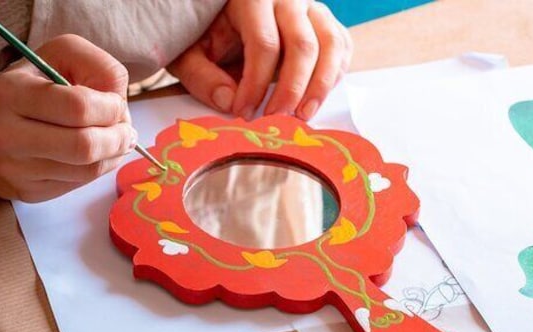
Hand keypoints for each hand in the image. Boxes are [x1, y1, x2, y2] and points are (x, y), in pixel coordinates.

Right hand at [0, 34, 134, 201]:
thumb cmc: (25, 86)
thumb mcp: (56, 57)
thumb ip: (96, 66)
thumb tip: (121, 103)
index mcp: (10, 93)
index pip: (78, 107)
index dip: (111, 108)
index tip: (118, 104)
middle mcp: (5, 135)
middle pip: (84, 147)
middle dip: (118, 137)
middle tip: (126, 130)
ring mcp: (13, 170)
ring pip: (87, 171)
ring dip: (113, 155)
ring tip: (115, 140)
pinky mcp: (25, 193)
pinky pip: (77, 185)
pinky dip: (97, 169)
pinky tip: (94, 154)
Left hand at [168, 0, 351, 121]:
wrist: (229, 17)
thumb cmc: (211, 36)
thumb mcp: (191, 54)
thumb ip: (202, 77)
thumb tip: (227, 102)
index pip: (264, 44)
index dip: (256, 84)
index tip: (244, 112)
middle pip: (303, 46)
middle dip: (291, 89)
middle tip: (277, 119)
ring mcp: (313, 10)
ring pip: (331, 47)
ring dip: (320, 86)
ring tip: (303, 115)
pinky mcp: (326, 24)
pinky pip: (341, 49)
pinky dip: (334, 77)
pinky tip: (314, 99)